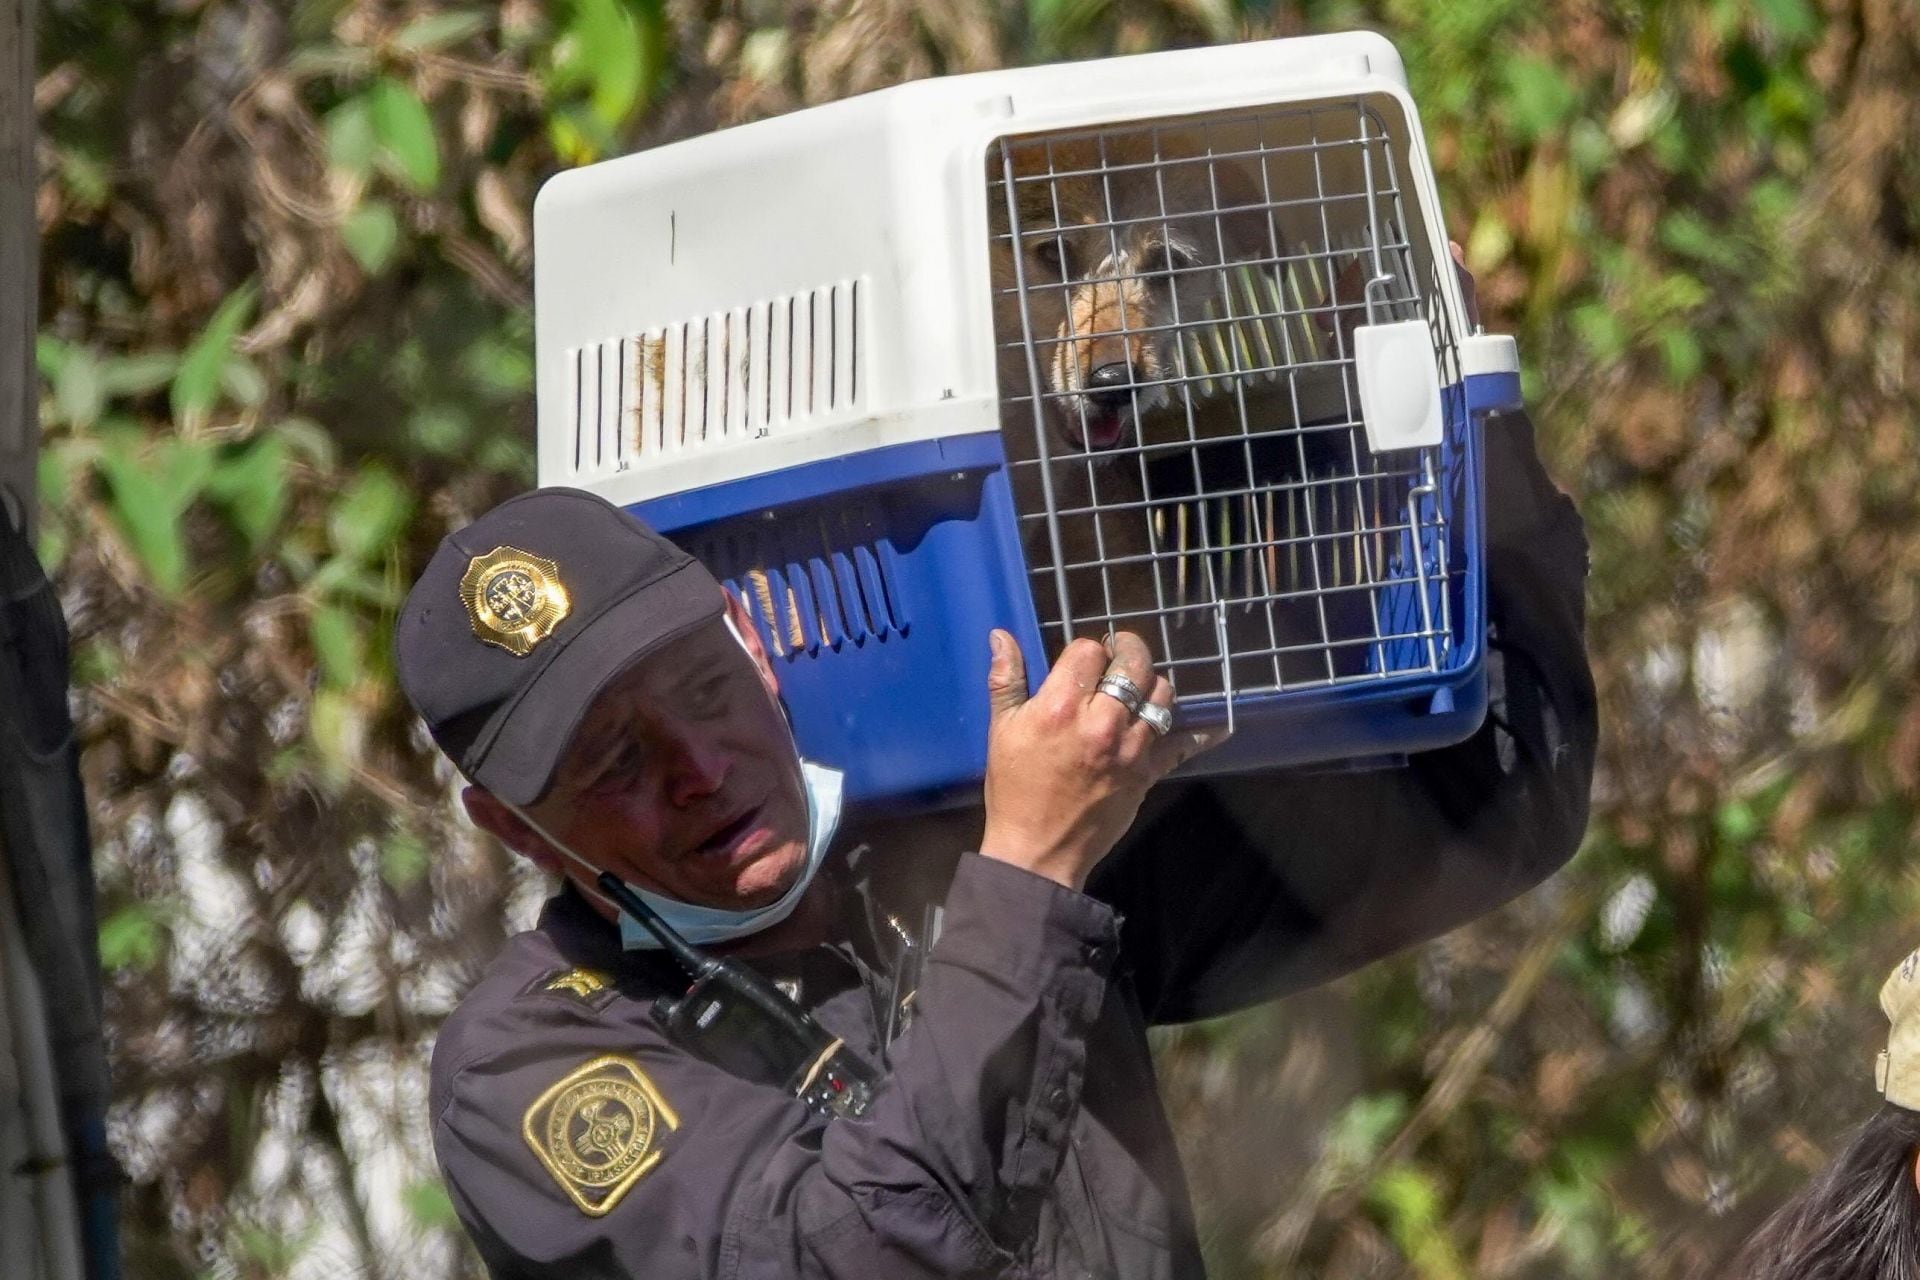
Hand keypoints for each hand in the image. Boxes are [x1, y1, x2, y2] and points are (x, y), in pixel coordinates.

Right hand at [979, 629, 1226, 890]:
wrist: (1038, 852)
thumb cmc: (1015, 790)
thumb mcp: (1001, 731)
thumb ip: (1005, 679)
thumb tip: (1001, 636)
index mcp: (1061, 708)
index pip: (1089, 651)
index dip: (1087, 650)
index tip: (1082, 662)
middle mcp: (1102, 723)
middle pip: (1134, 664)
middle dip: (1128, 651)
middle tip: (1120, 654)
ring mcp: (1130, 749)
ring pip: (1161, 694)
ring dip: (1152, 684)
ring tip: (1138, 688)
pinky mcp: (1148, 772)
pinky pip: (1182, 745)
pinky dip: (1202, 734)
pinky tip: (1218, 727)